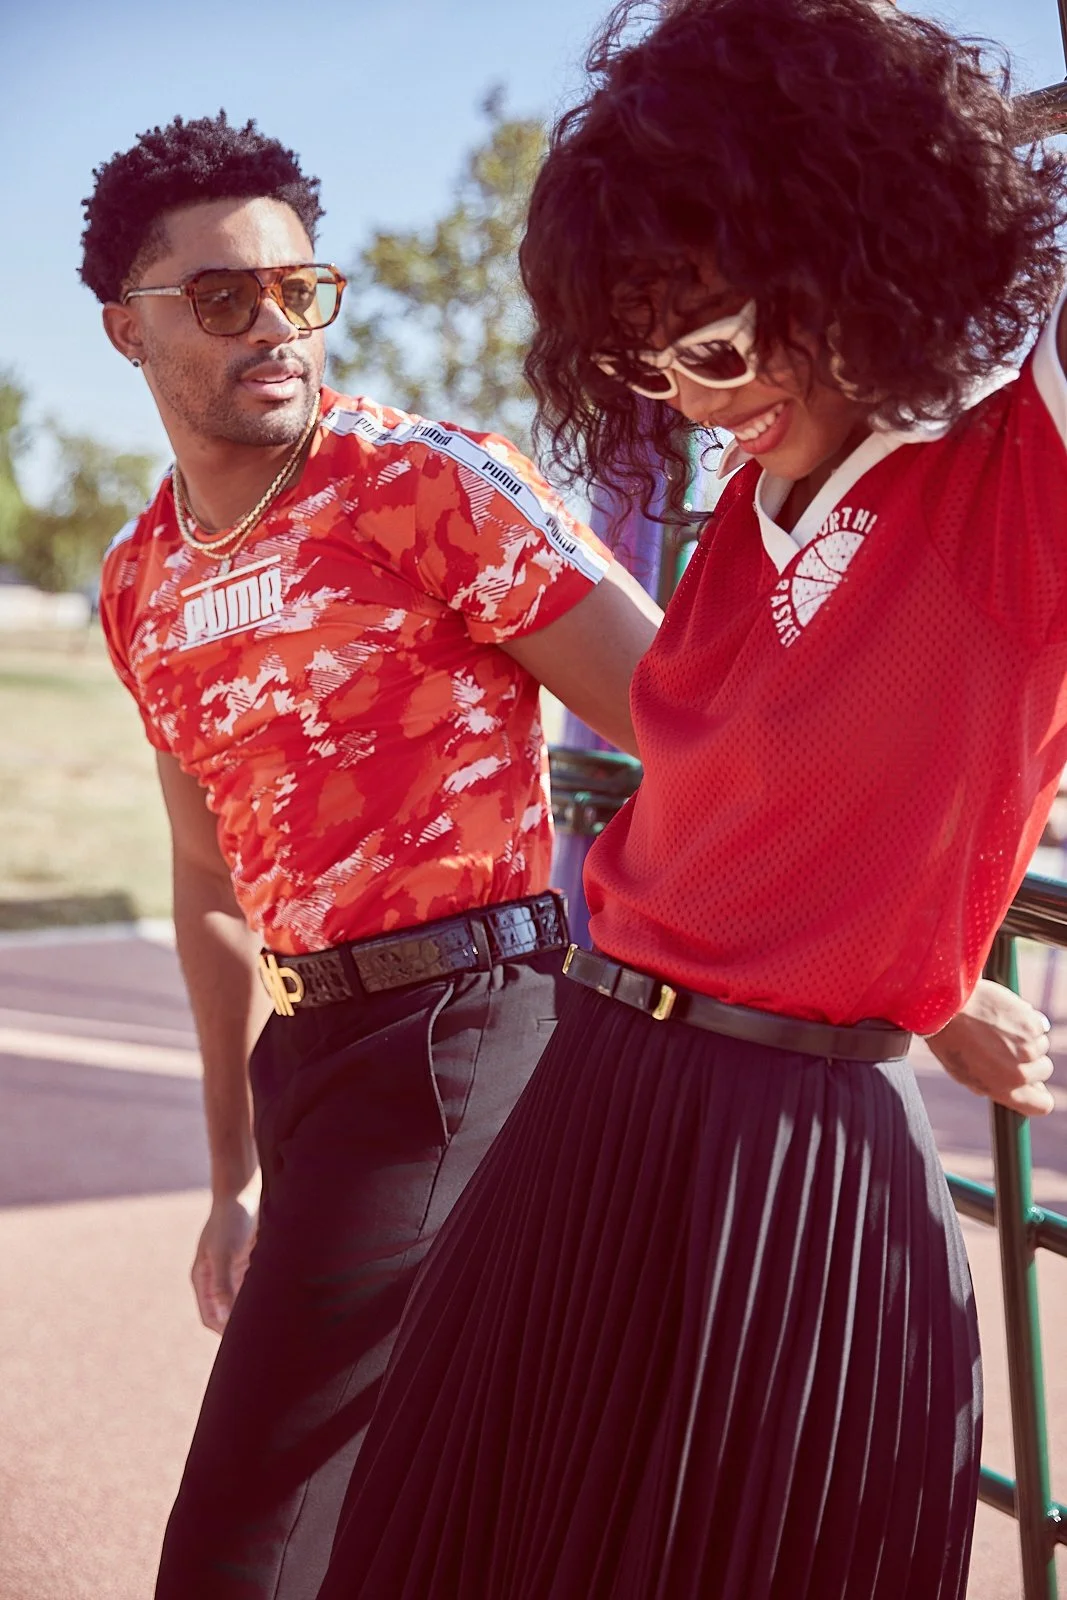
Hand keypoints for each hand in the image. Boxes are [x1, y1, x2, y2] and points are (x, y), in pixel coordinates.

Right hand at [191, 1188, 258, 1333]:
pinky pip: (254, 1286)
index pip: (210, 1317)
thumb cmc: (230, 1221)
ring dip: (252, 1310)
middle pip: (226, 1312)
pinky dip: (262, 1294)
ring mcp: (232, 1270)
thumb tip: (223, 1315)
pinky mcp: (247, 1261)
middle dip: (239, 1325)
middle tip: (261, 1338)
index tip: (242, 1342)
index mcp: (202, 1278)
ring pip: (242, 1300)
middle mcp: (216, 1278)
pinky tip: (278, 1300)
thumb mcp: (224, 1253)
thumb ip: (222, 1284)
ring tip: (272, 1324)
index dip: (223, 1332)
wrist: (242, 1191)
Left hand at [926, 979, 1054, 1115]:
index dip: (1038, 1092)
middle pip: (1044, 1070)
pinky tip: (1004, 1014)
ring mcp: (1028, 1049)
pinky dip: (1026, 1018)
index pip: (1042, 1105)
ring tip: (998, 1027)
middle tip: (1004, 1044)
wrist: (944, 1006)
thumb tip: (1017, 1088)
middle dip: (1029, 1058)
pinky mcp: (1032, 1025)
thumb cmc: (950, 1039)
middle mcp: (1019, 1075)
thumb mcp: (964, 1074)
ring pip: (1041, 1045)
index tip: (1032, 1081)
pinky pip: (1039, 1025)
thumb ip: (993, 1085)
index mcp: (1004, 1091)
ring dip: (1026, 1036)